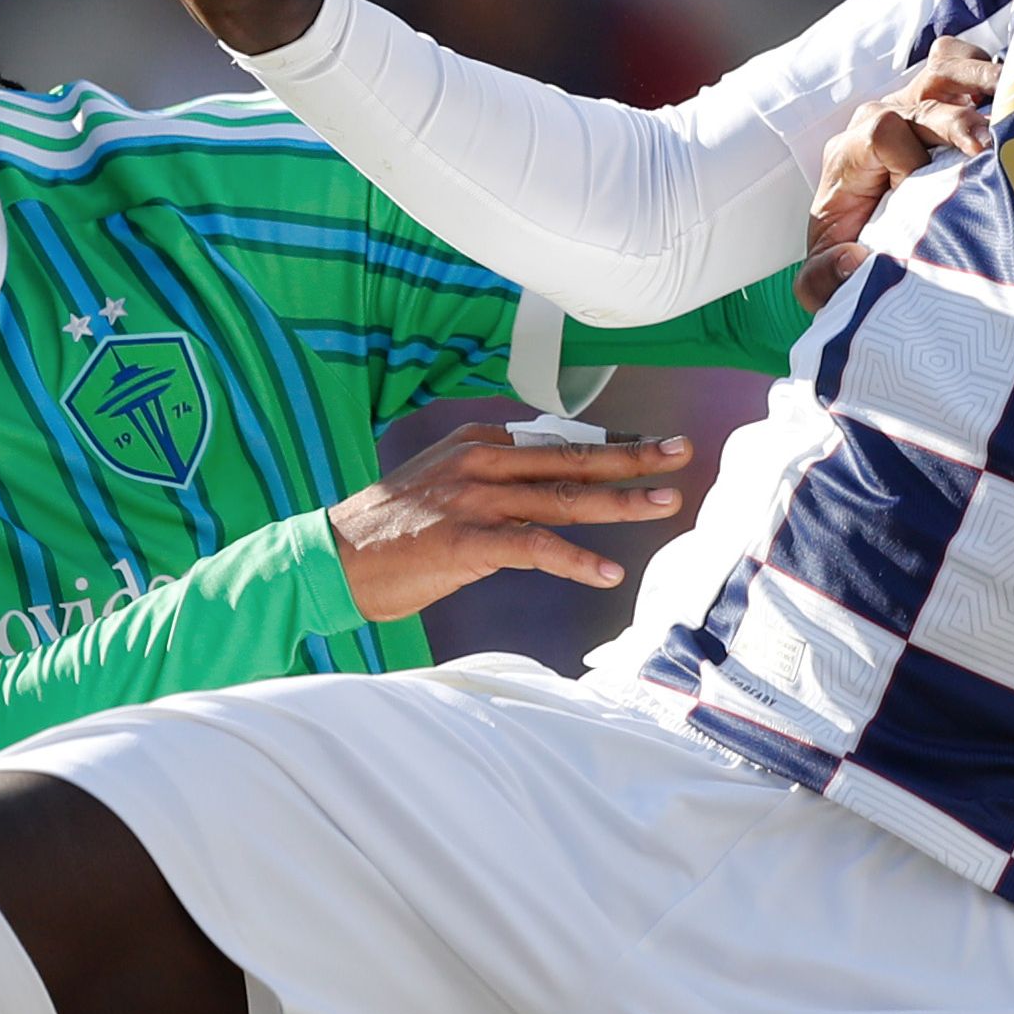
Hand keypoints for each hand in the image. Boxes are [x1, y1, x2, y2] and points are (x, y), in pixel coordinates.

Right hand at [324, 424, 693, 620]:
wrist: (332, 558)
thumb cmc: (390, 530)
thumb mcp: (443, 485)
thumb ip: (494, 482)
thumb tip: (542, 492)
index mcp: (480, 442)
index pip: (560, 441)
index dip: (612, 443)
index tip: (653, 444)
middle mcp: (483, 462)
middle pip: (574, 458)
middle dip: (634, 455)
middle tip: (682, 452)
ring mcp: (475, 499)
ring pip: (564, 498)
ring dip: (620, 502)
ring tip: (665, 503)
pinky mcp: (467, 540)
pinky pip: (534, 547)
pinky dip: (575, 560)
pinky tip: (607, 572)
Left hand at [799, 38, 1000, 308]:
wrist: (861, 240)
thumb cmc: (849, 255)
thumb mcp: (823, 280)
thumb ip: (825, 279)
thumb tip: (857, 261)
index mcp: (850, 156)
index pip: (882, 131)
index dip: (909, 158)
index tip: (924, 192)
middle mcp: (880, 120)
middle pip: (922, 99)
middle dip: (959, 123)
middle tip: (989, 149)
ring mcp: (913, 105)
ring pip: (946, 67)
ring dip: (984, 83)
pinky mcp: (942, 100)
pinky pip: (962, 62)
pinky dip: (990, 70)